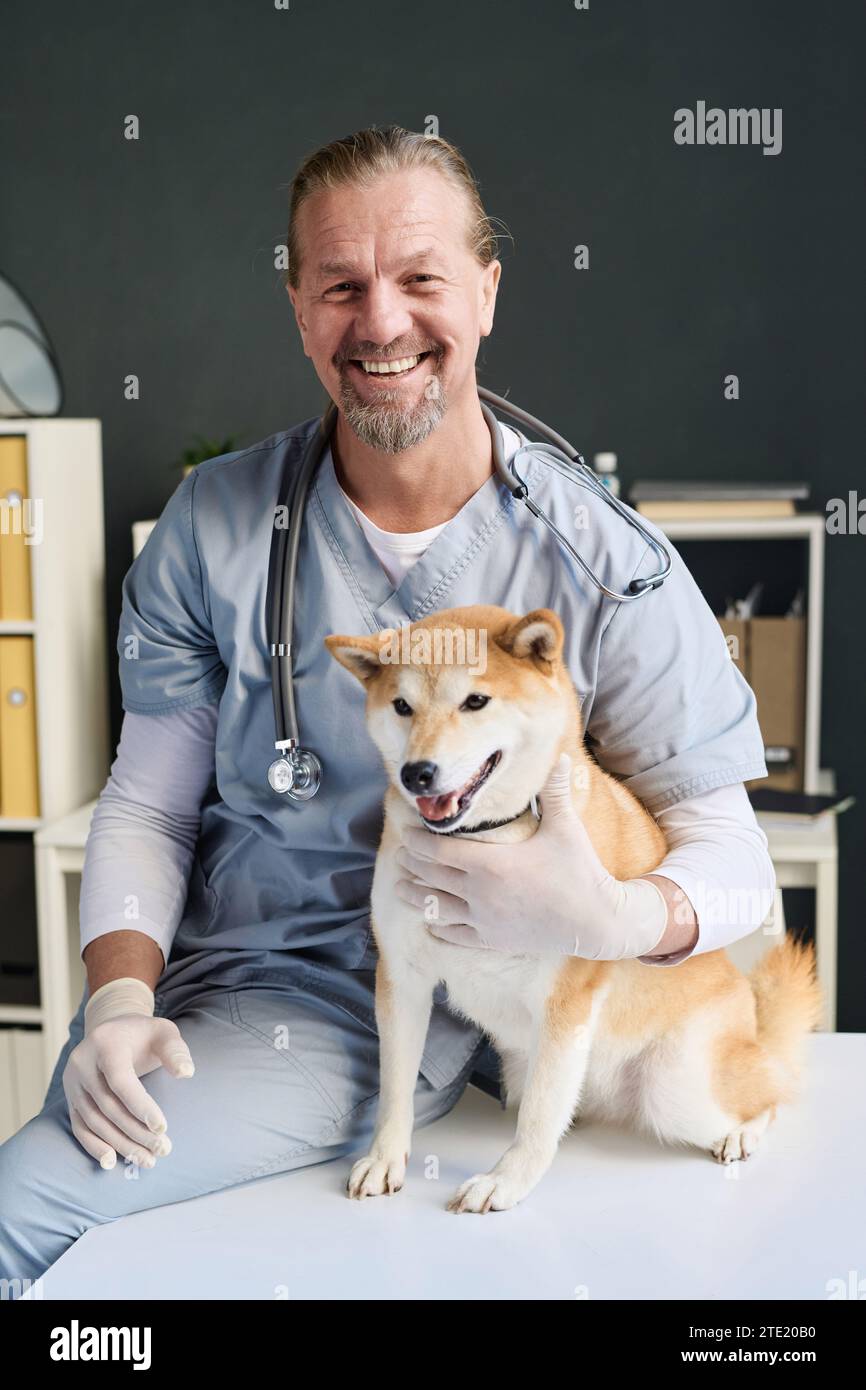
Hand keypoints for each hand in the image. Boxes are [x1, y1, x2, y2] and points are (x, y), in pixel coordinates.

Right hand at [63, 1012, 193, 1169]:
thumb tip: (186, 1072)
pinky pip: (79, 1126)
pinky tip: (112, 1162)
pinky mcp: (71, 1098)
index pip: (120, 1080)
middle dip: (136, 1132)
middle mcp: (83, 1063)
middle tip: (163, 1150)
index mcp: (106, 1043)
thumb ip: (175, 1050)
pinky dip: (94, 1146)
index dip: (140, 1106)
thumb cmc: (143, 1034)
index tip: (162, 1128)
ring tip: (147, 1159)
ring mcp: (73, 1082)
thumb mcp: (163, 1032)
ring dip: (120, 1144)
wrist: (112, 1031)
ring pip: (94, 1121)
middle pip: (108, 1105)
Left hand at [394, 752, 668, 959]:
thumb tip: (561, 756)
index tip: (407, 833)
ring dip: (416, 897)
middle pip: (430, 877)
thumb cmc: (580, 870)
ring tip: (401, 887)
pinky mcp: (493, 941)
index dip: (417, 842)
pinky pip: (455, 936)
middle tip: (399, 855)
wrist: (597, 920)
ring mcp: (484, 920)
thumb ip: (554, 791)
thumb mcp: (566, 826)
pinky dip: (439, 927)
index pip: (437, 851)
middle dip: (411, 865)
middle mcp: (480, 893)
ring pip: (435, 909)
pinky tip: (431, 923)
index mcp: (490, 863)